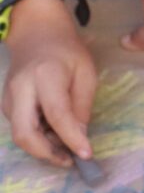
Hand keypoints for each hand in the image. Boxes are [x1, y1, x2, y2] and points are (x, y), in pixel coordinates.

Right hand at [4, 0, 97, 165]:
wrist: (36, 33)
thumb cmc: (67, 50)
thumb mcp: (86, 72)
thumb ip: (82, 104)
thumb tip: (80, 136)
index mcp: (45, 75)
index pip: (56, 114)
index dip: (71, 138)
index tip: (87, 155)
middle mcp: (21, 89)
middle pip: (24, 133)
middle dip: (47, 153)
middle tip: (70, 160)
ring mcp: (8, 97)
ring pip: (19, 134)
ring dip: (42, 148)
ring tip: (66, 148)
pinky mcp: (5, 104)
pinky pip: (19, 127)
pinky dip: (36, 137)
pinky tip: (53, 136)